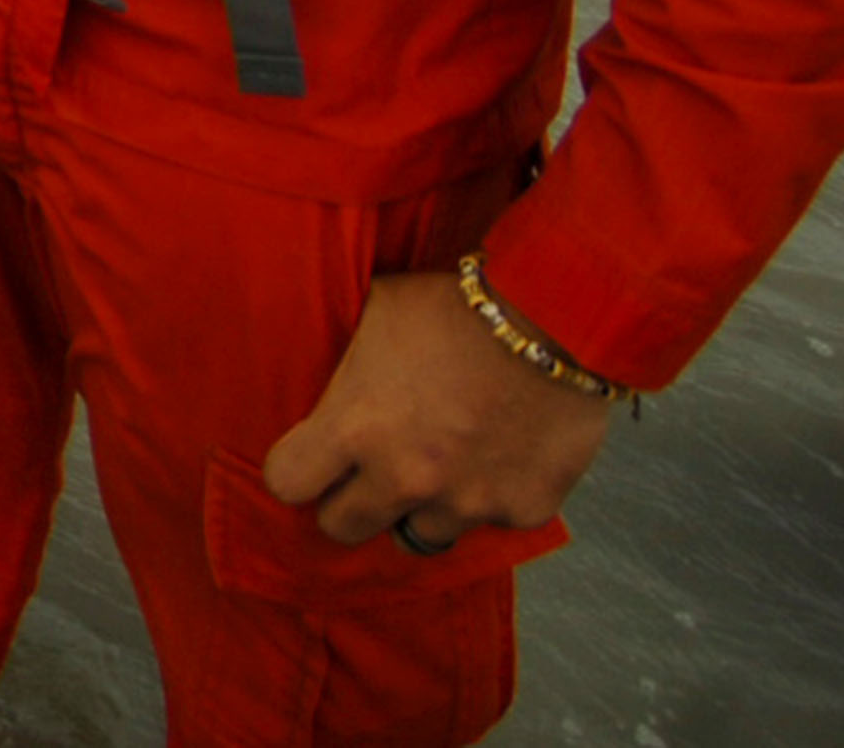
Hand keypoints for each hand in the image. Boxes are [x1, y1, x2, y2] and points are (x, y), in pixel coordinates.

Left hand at [262, 272, 615, 553]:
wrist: (556, 317)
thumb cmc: (455, 306)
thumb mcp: (376, 315)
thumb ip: (346, 364)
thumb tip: (320, 373)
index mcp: (354, 426)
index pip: (287, 482)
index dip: (296, 468)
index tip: (311, 455)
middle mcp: (404, 477)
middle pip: (342, 528)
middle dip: (349, 501)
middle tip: (368, 472)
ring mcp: (466, 502)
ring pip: (418, 536)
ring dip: (419, 507)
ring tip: (438, 464)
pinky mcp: (521, 512)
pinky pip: (489, 522)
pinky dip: (488, 497)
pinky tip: (497, 454)